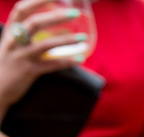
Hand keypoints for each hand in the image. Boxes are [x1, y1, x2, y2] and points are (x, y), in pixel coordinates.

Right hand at [0, 0, 82, 115]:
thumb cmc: (8, 64)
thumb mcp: (14, 45)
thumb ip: (31, 35)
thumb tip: (62, 29)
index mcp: (10, 31)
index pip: (21, 10)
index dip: (37, 1)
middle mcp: (14, 41)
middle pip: (35, 23)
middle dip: (56, 16)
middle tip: (75, 13)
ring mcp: (21, 56)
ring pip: (45, 44)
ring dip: (66, 40)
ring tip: (83, 38)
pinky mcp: (29, 71)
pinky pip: (51, 65)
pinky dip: (66, 61)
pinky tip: (80, 59)